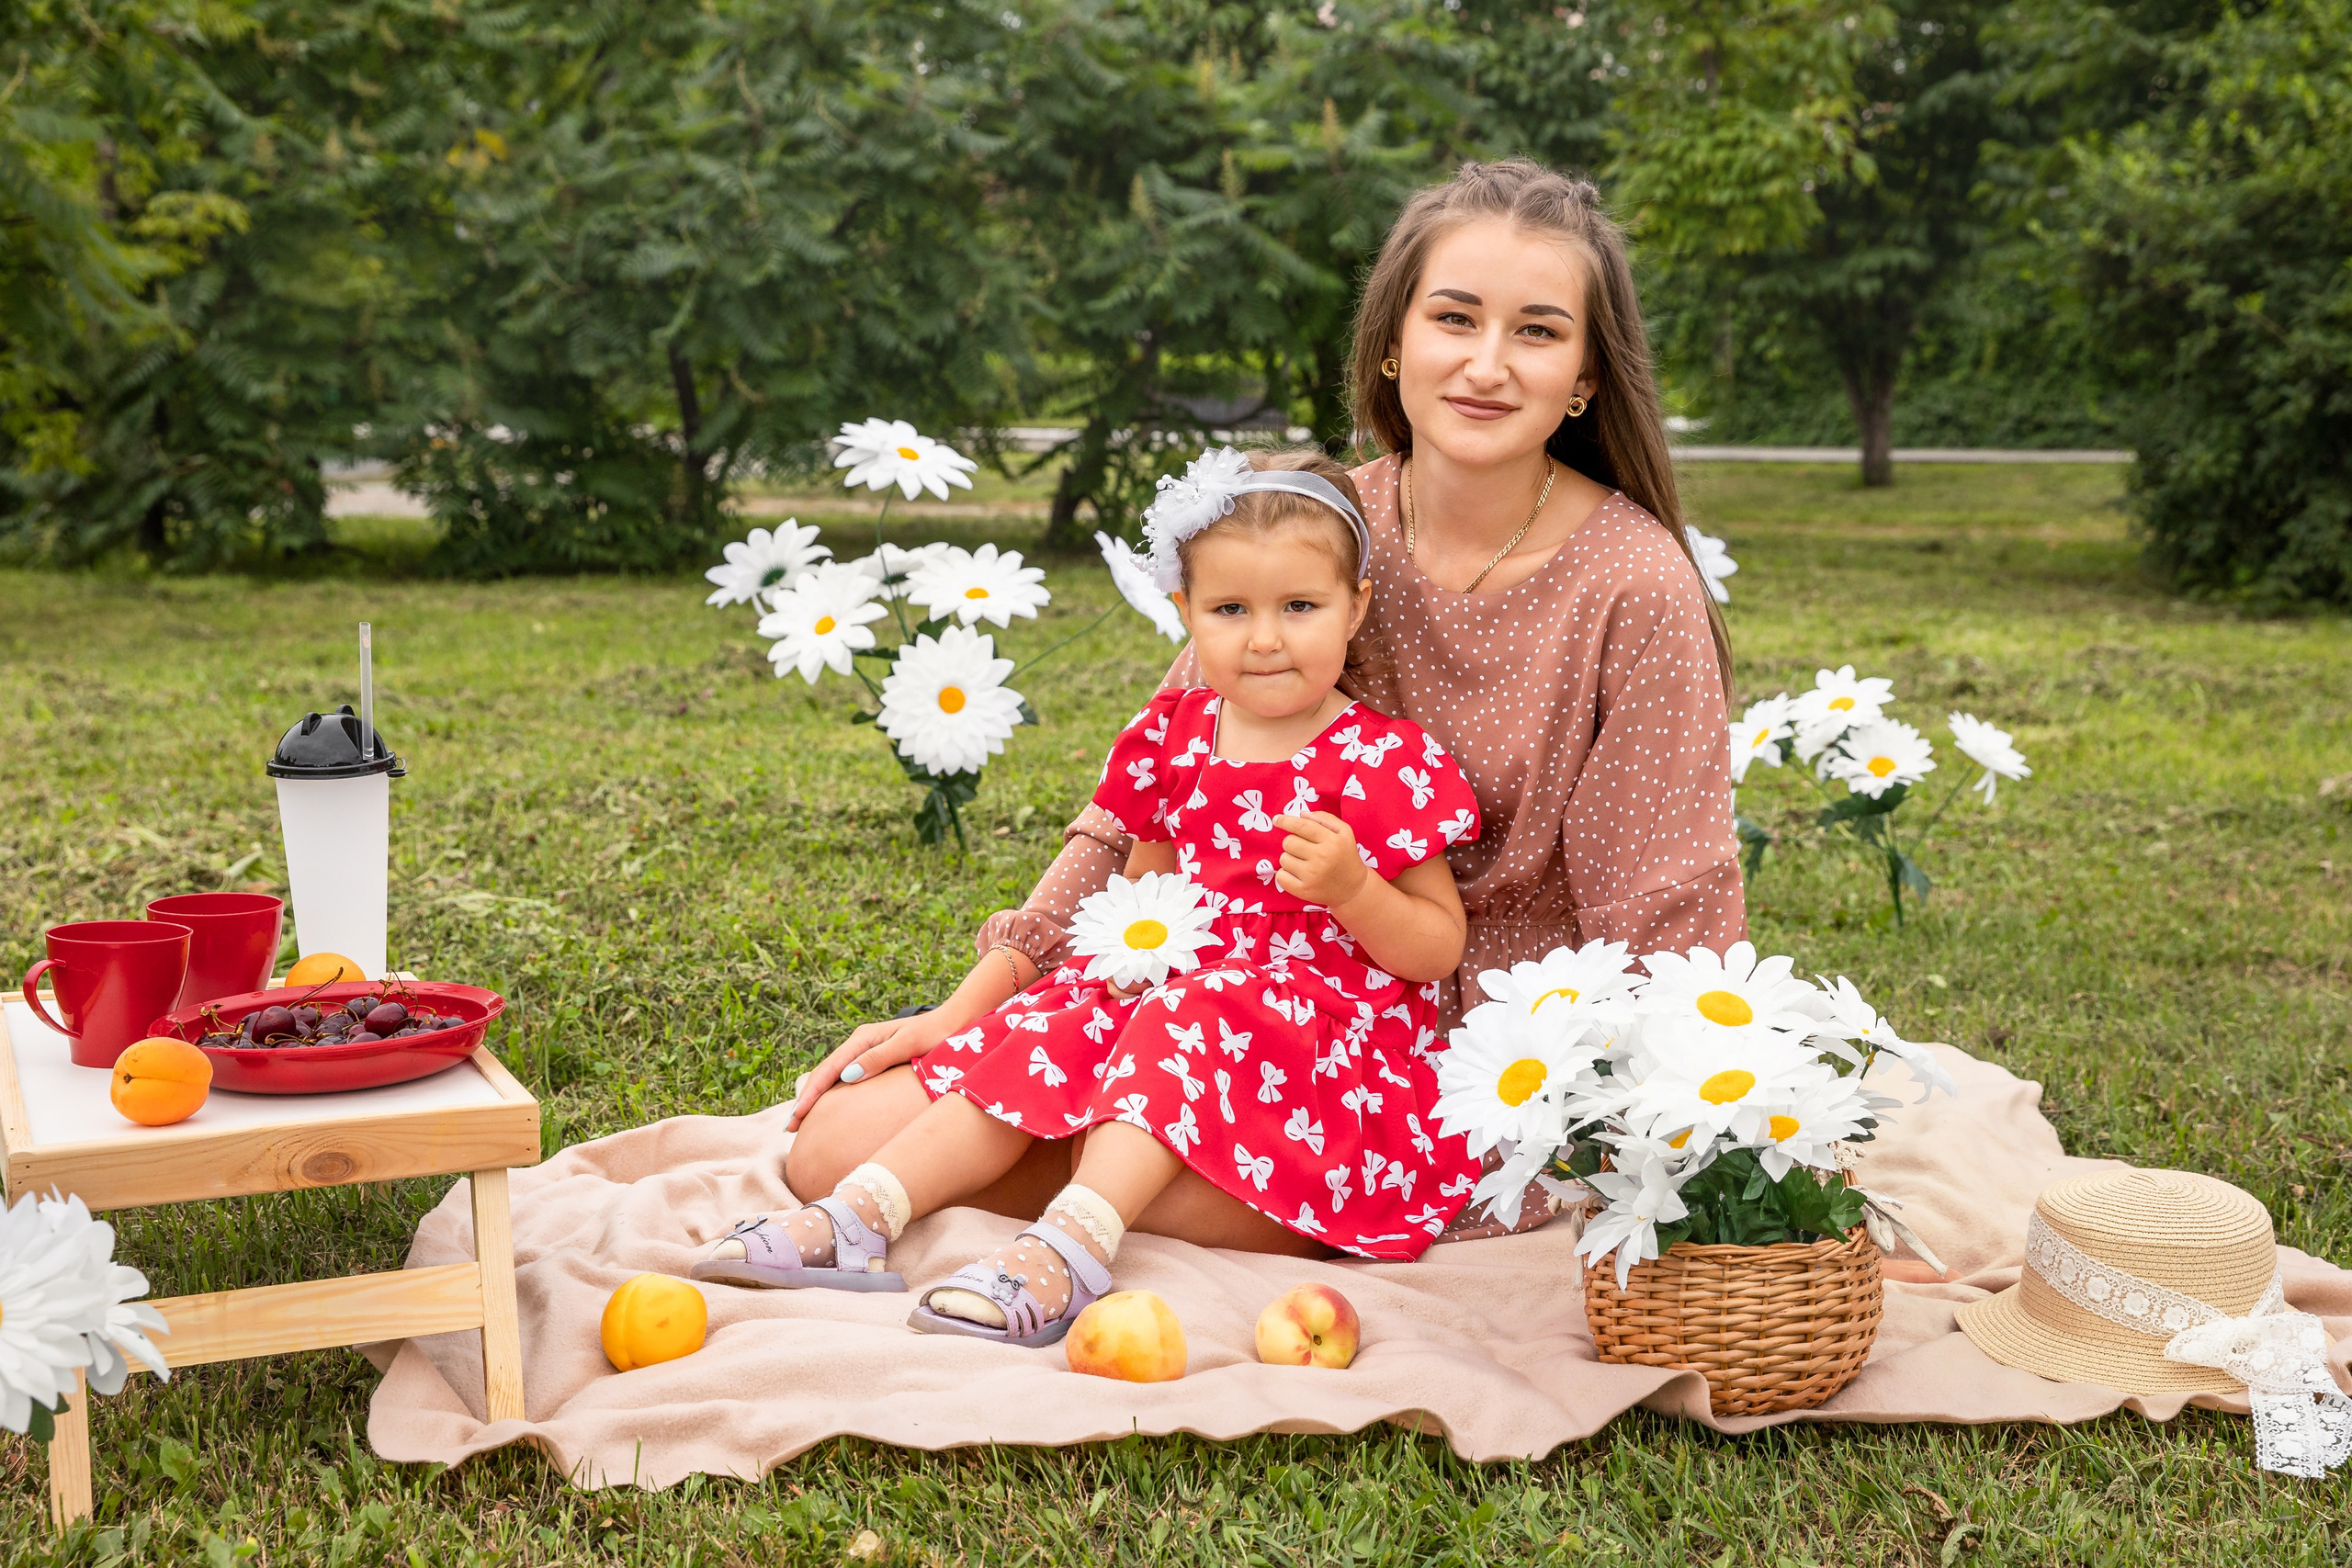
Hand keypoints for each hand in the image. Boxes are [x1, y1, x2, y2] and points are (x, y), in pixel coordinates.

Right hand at [784, 1010, 958, 1130]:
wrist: (956, 1022)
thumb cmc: (935, 1035)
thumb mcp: (907, 1045)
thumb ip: (879, 1058)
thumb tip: (847, 1076)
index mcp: (863, 1038)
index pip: (828, 1071)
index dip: (810, 1096)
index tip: (796, 1118)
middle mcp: (860, 1043)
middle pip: (825, 1074)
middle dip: (806, 1100)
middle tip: (790, 1128)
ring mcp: (867, 1051)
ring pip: (833, 1077)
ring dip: (816, 1098)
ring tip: (802, 1122)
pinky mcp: (875, 1059)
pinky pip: (846, 1078)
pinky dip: (832, 1093)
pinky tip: (829, 1108)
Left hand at [1273, 811, 1369, 907]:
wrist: (1353, 889)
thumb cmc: (1346, 856)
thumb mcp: (1344, 832)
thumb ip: (1324, 818)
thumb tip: (1301, 814)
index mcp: (1331, 841)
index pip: (1302, 826)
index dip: (1285, 821)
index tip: (1277, 819)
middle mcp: (1321, 858)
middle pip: (1288, 842)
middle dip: (1292, 842)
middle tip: (1303, 849)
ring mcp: (1312, 876)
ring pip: (1283, 859)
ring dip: (1290, 859)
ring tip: (1304, 863)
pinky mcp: (1304, 891)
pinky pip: (1281, 877)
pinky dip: (1285, 874)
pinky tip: (1298, 874)